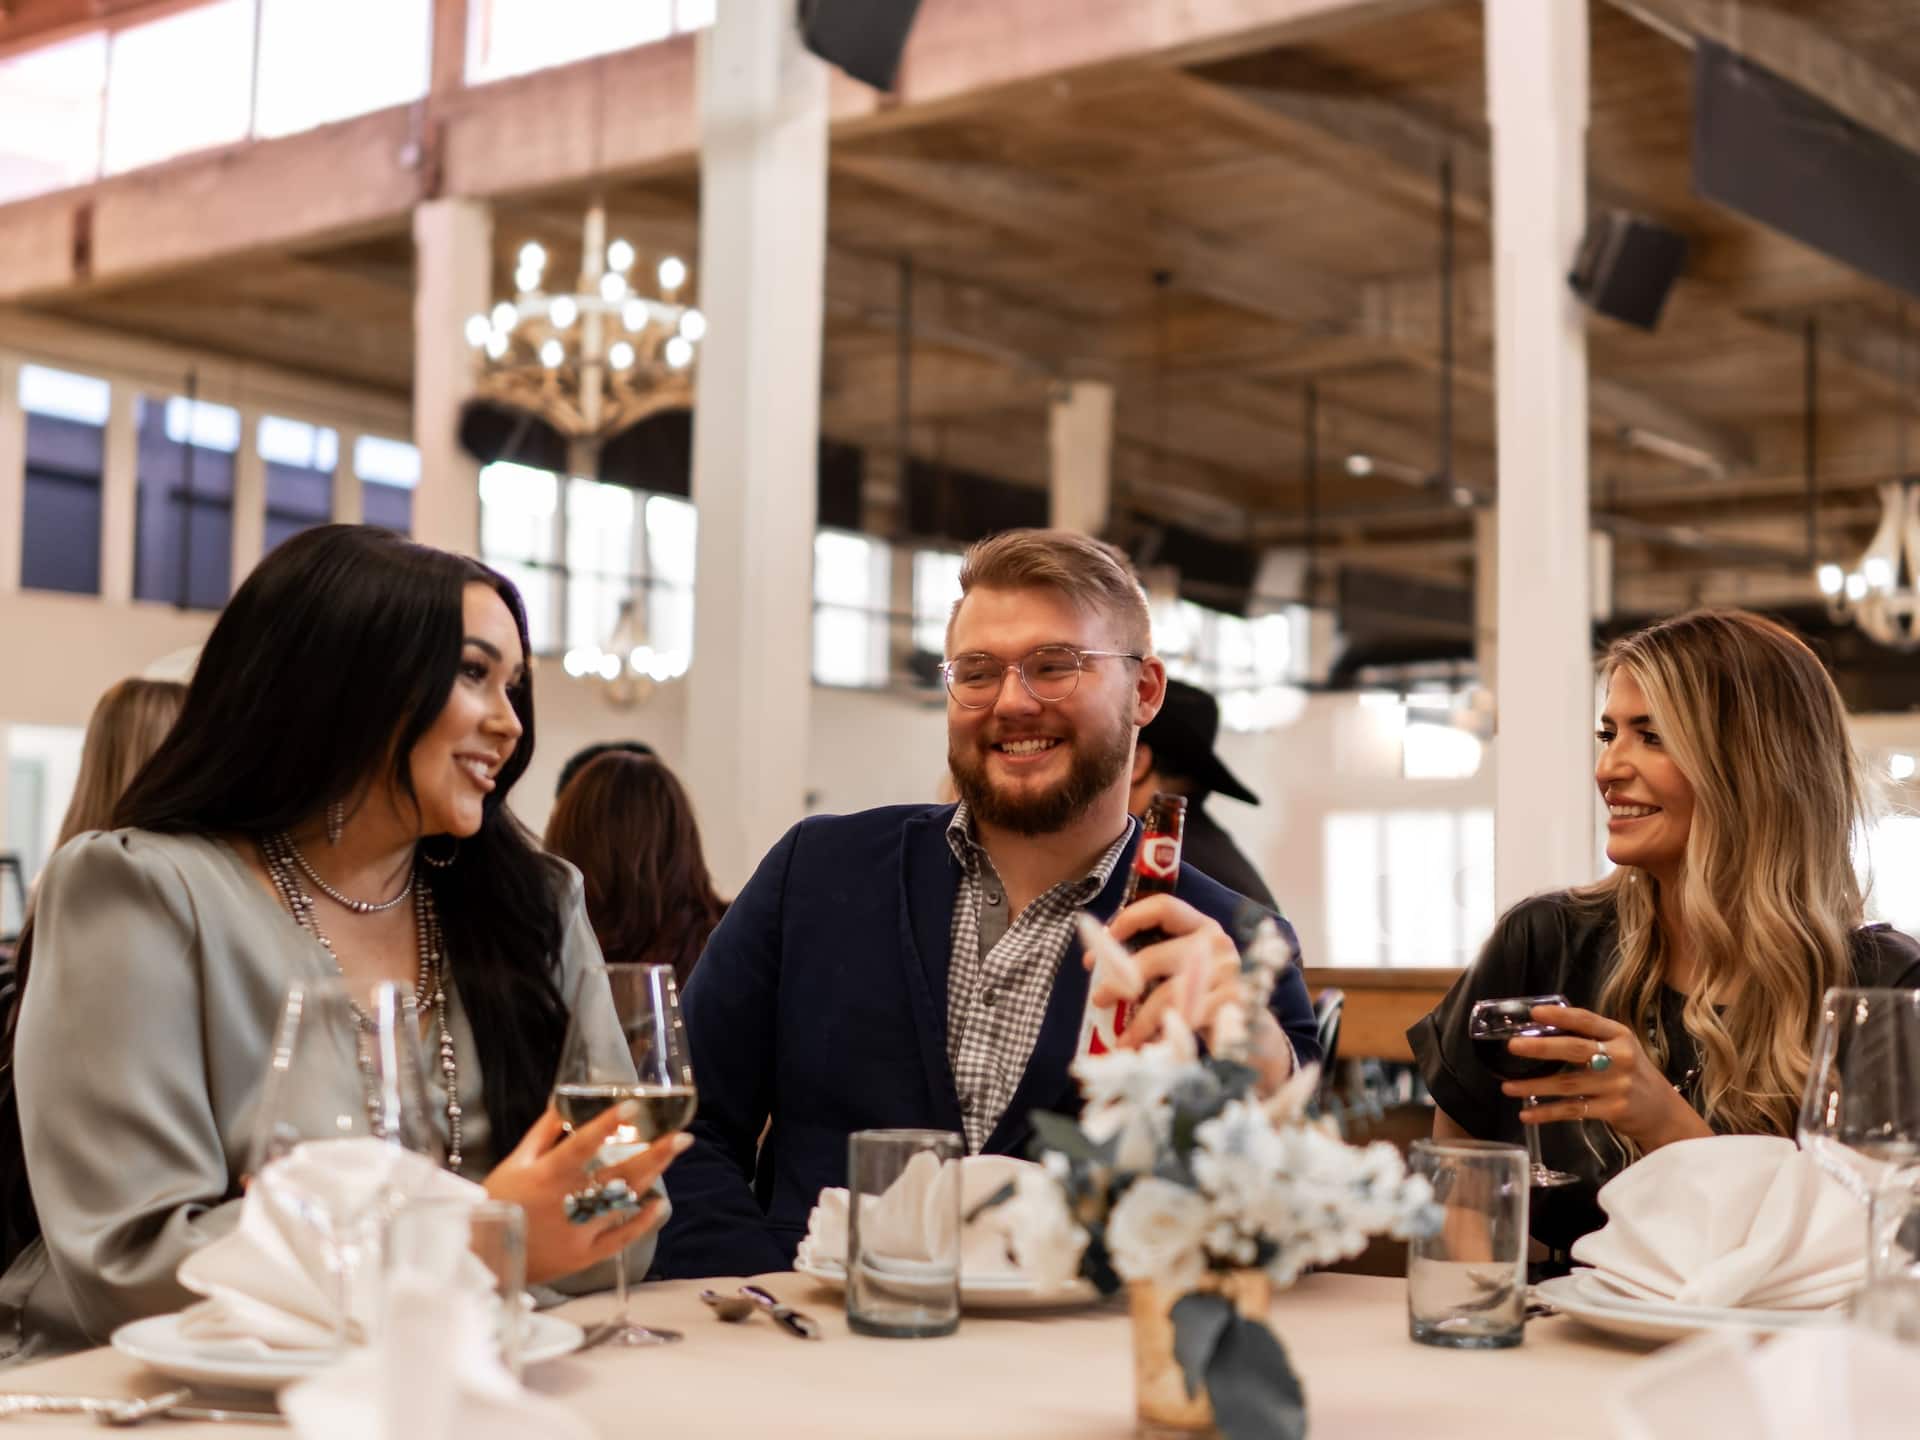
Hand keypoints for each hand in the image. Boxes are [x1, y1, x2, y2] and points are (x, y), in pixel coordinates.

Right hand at [484, 1101, 689, 1284]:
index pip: (581, 1145)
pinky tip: (660, 1204)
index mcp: (546, 1176)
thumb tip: (565, 1101)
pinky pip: (620, 1239)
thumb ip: (543, 1133)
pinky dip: (642, 1222)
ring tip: (671, 1155)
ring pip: (623, 1202)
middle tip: (682, 1137)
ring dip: (651, 1178)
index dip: (606, 1125)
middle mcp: (565, 1204)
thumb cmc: (498, 1203)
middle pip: (617, 1175)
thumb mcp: (515, 1163)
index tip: (632, 1106)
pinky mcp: (584, 1257)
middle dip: (653, 1154)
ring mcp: (578, 1232)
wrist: (482, 1258)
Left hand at [1091, 895, 1293, 1091]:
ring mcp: (1228, 972)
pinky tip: (1147, 1047)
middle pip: (1154, 955)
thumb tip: (1100, 966)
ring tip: (1122, 1040)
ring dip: (1138, 1020)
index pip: (1163, 907)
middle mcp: (1217, 942)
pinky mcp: (1233, 1003)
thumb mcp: (1184, 971)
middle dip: (1119, 979)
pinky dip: (1159, 1035)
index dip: (1128, 920)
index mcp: (1202, 925)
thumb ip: (1154, 961)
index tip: (1104, 942)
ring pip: (1166, 993)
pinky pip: (1184, 1018)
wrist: (1256, 1034)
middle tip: (1099, 998)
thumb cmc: (1209, 998)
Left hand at [1501, 1004, 1708, 1153]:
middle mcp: (1620, 1057)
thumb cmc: (1632, 1074)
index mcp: (1619, 1035)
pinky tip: (1527, 1113)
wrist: (1664, 1113)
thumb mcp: (1620, 1048)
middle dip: (1541, 1047)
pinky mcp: (1612, 1110)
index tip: (1534, 1013)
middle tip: (1513, 1046)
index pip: (1587, 1020)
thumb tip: (1542, 1027)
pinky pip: (1572, 1110)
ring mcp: (1616, 1085)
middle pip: (1575, 1049)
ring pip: (1568, 1084)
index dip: (1560, 1016)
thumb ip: (1590, 1038)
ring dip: (1534, 1086)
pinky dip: (1546, 1112)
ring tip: (1508, 1087)